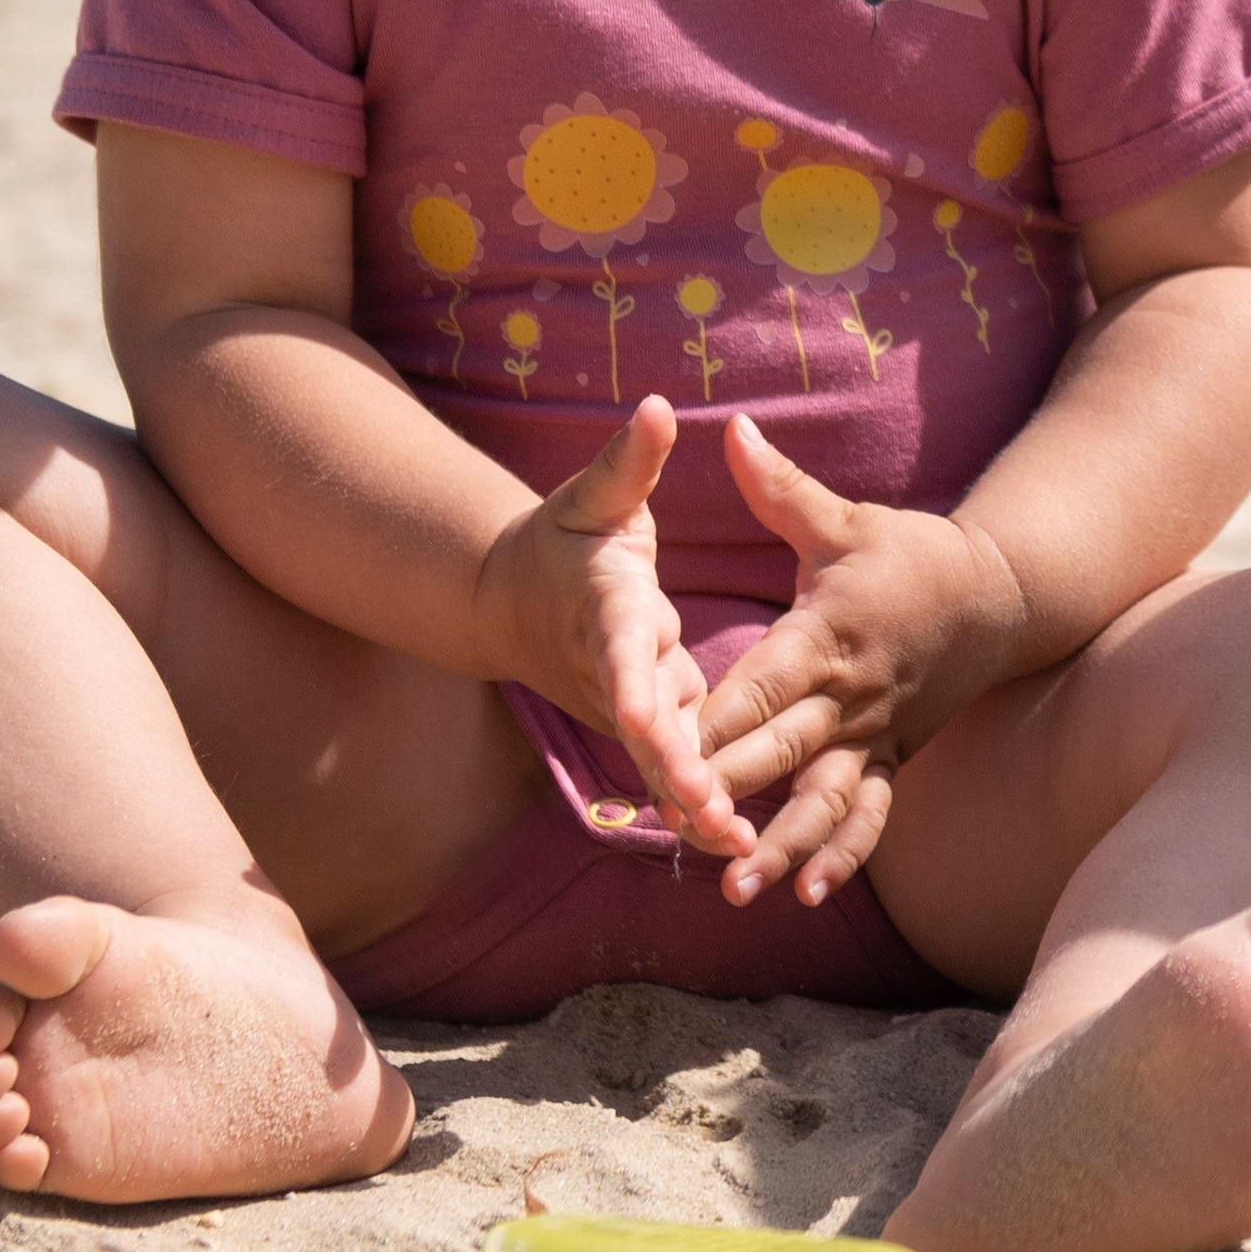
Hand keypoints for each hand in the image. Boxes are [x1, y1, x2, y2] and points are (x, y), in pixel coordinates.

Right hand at [476, 400, 744, 859]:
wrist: (510, 601)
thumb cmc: (566, 538)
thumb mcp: (594, 495)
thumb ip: (628, 462)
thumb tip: (655, 407)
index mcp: (606, 610)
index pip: (621, 651)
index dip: (635, 687)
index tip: (646, 719)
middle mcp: (614, 669)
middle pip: (644, 727)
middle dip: (676, 769)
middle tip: (715, 810)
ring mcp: (626, 705)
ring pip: (659, 760)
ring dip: (693, 803)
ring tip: (740, 844)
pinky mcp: (645, 724)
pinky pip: (672, 766)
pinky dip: (697, 804)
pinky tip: (739, 842)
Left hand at [686, 416, 1028, 909]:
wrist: (999, 597)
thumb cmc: (909, 555)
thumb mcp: (844, 519)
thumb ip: (779, 487)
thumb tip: (729, 429)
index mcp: (825, 637)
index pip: (758, 687)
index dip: (713, 723)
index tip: (665, 754)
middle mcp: (848, 697)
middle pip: (779, 755)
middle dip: (729, 797)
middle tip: (679, 835)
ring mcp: (873, 737)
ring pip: (824, 801)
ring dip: (783, 847)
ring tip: (738, 892)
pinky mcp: (892, 760)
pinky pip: (870, 817)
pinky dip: (844, 855)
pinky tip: (809, 896)